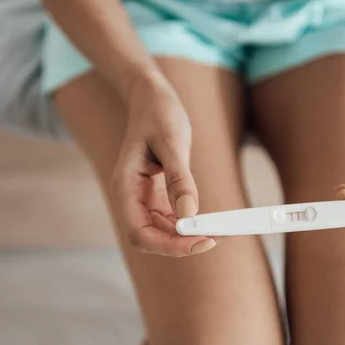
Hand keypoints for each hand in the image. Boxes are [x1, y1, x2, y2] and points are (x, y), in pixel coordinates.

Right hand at [109, 74, 216, 255]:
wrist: (152, 99)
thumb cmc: (158, 115)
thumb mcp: (172, 143)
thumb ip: (179, 179)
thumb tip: (188, 215)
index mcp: (125, 186)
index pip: (139, 233)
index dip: (168, 245)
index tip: (200, 241)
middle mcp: (131, 197)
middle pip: (151, 237)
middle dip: (181, 244)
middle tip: (215, 238)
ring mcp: (143, 197)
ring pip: (162, 231)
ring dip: (188, 236)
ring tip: (219, 230)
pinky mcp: (157, 194)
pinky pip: (171, 218)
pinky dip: (189, 223)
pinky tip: (209, 220)